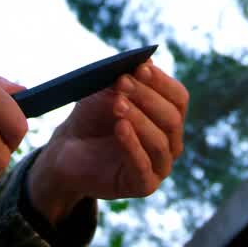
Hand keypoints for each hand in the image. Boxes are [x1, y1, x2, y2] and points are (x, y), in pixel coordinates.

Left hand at [27, 60, 188, 223]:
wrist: (68, 148)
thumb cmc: (94, 117)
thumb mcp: (109, 91)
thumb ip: (128, 77)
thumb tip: (148, 60)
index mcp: (169, 117)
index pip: (179, 98)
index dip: (162, 82)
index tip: (141, 68)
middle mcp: (171, 142)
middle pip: (172, 118)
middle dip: (147, 97)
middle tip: (123, 82)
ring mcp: (160, 166)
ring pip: (160, 140)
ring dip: (139, 118)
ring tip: (117, 103)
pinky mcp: (144, 185)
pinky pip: (144, 165)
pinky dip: (132, 144)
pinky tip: (120, 127)